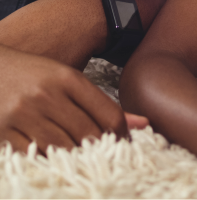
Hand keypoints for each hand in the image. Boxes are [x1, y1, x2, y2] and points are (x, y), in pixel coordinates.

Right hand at [0, 44, 131, 153]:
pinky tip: (54, 159)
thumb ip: (102, 103)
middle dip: (100, 149)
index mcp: (68, 79)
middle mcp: (47, 94)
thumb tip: (144, 124)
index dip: (122, 134)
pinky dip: (47, 161)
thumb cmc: (34, 75)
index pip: (109, 114)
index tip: (123, 143)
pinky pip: (32, 156)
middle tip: (104, 157)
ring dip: (75, 159)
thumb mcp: (69, 80)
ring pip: (62, 149)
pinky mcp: (2, 131)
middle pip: (88, 134)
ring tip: (82, 160)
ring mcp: (23, 114)